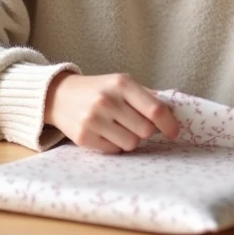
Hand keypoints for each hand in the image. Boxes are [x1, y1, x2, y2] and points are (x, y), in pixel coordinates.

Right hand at [44, 72, 180, 153]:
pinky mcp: (84, 137)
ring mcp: (94, 119)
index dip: (169, 124)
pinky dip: (114, 145)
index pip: (155, 110)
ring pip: (131, 144)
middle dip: (145, 130)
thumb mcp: (122, 83)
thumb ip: (147, 96)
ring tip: (118, 127)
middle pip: (145, 131)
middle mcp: (108, 100)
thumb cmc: (98, 90)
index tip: (174, 132)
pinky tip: (105, 133)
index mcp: (122, 83)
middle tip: (134, 123)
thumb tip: (175, 112)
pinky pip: (114, 151)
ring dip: (130, 139)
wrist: (59, 96)